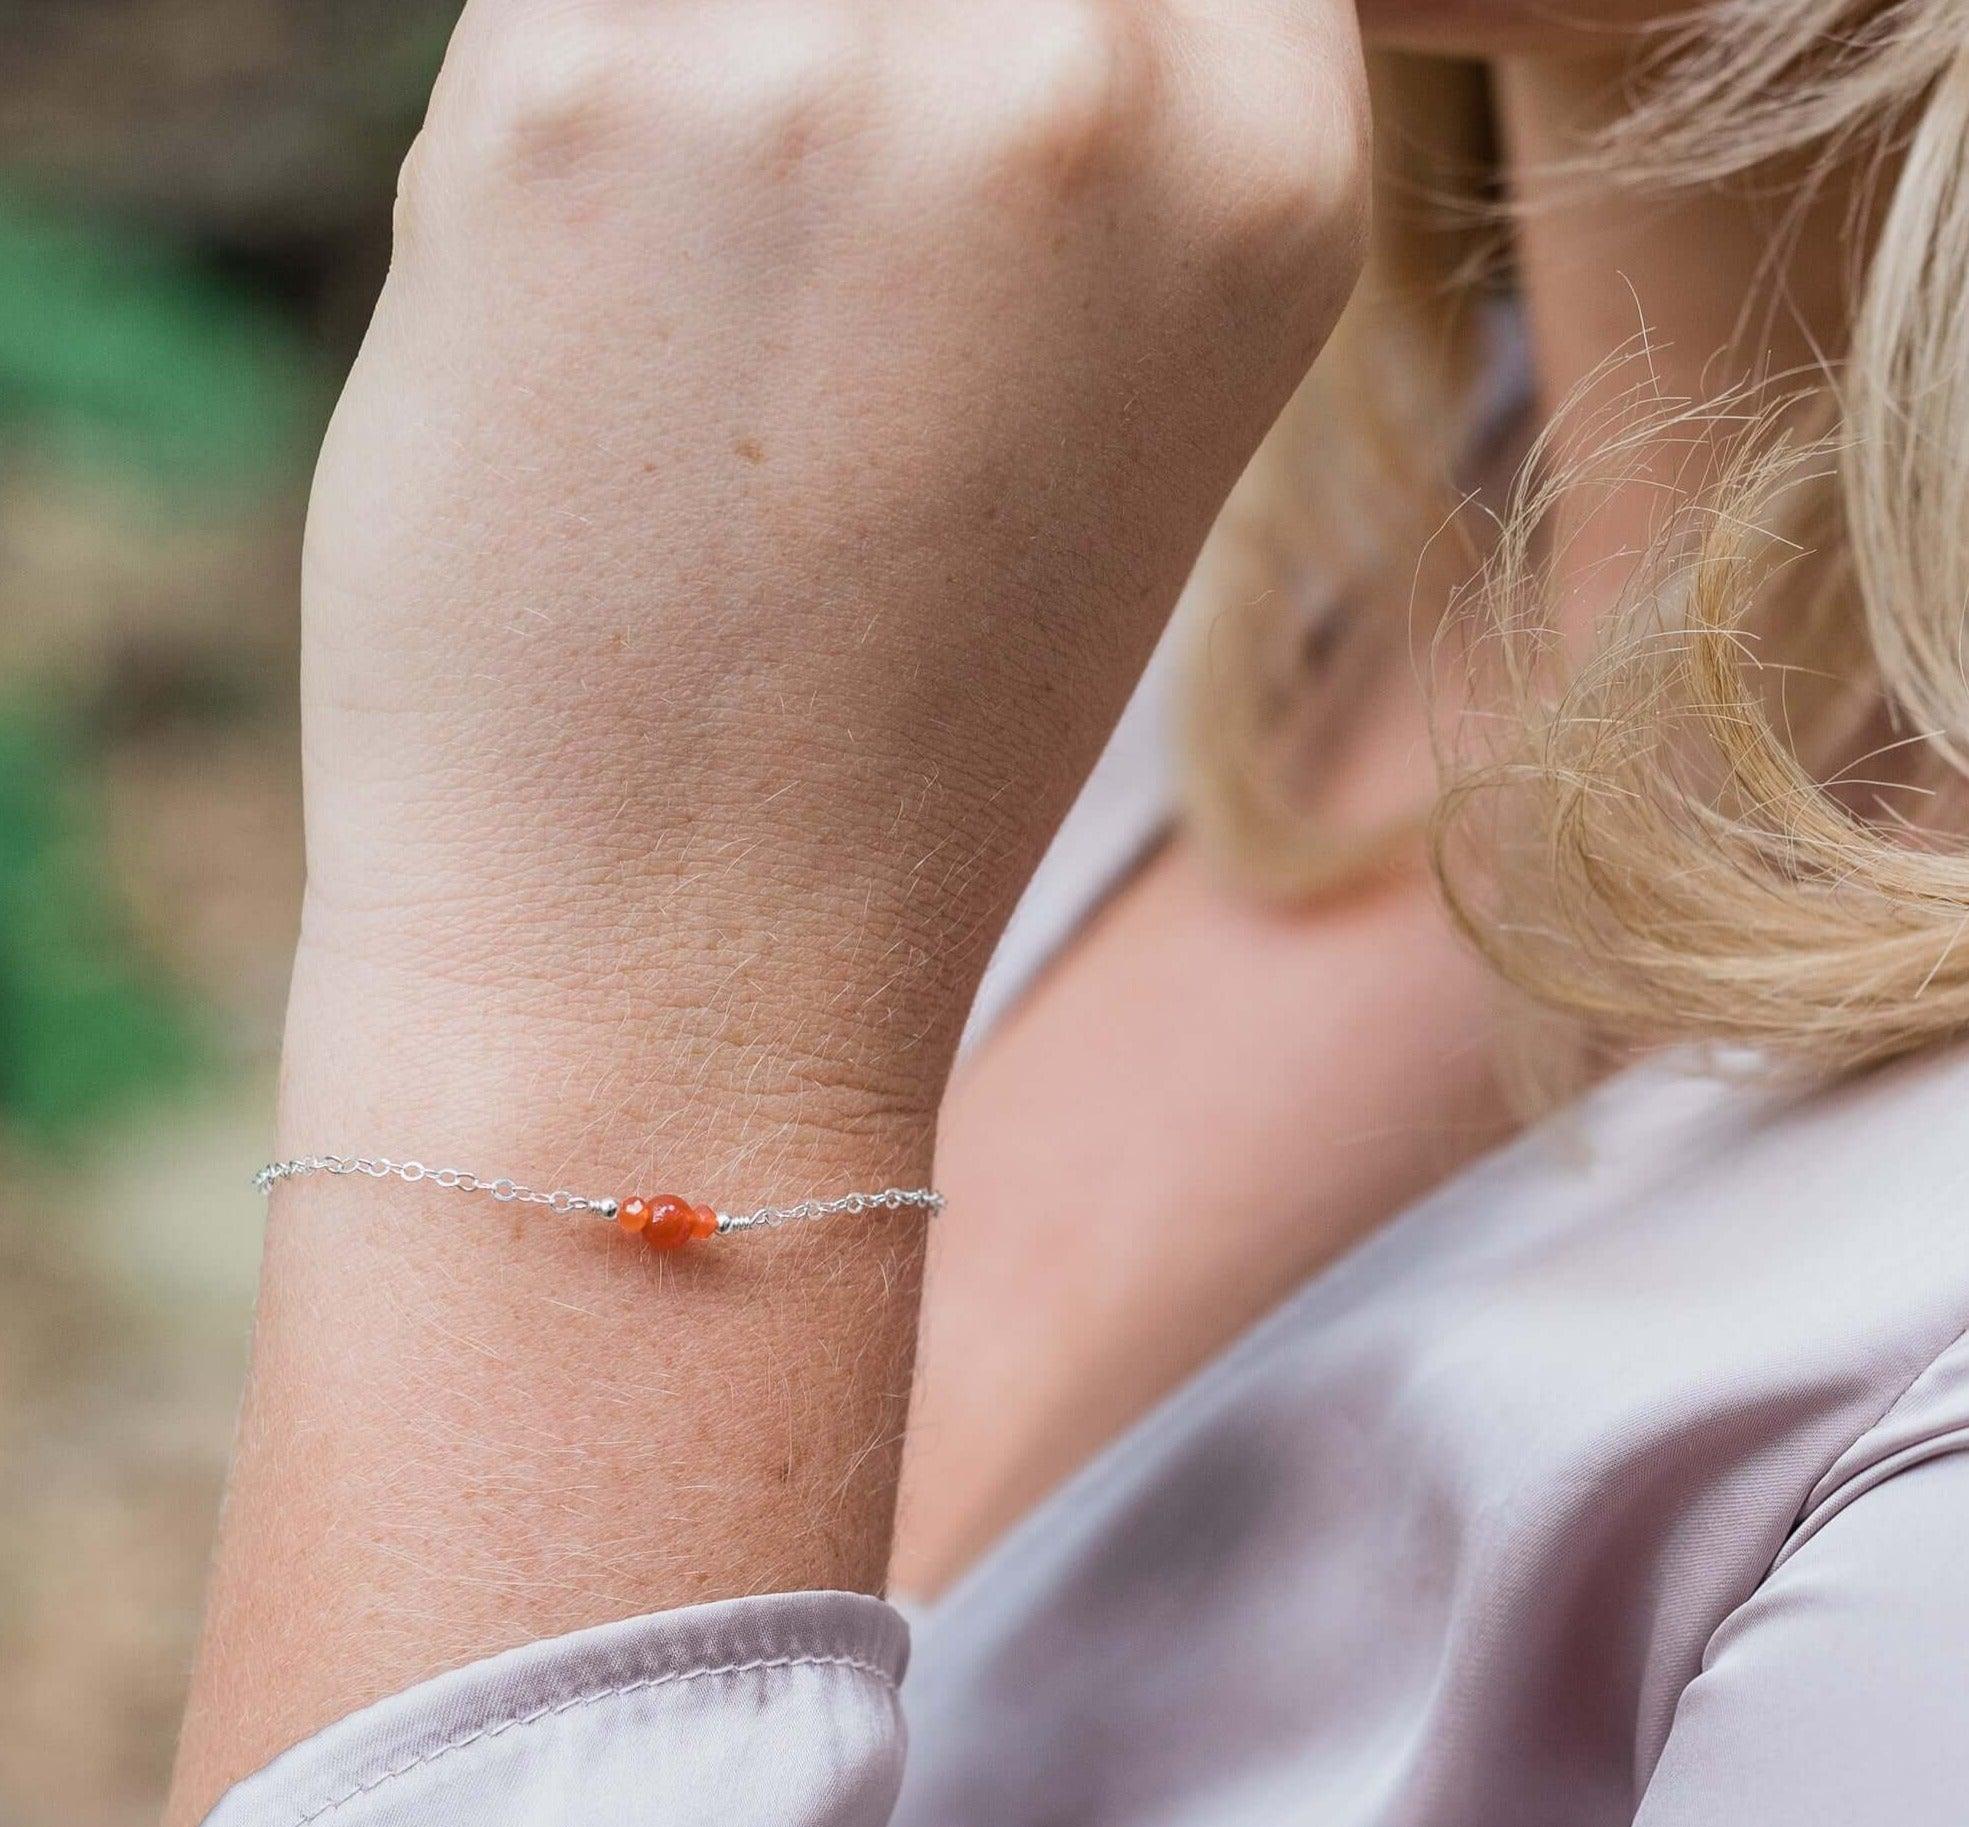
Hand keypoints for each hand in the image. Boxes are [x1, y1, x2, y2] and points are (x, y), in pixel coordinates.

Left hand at [168, 5, 1368, 1826]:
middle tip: (795, 212)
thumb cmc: (887, 726)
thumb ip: (1094, 126)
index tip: (957, 110)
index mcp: (1270, 172)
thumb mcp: (1113, 401)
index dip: (1028, 17)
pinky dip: (558, 85)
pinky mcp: (563, 94)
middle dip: (854, 37)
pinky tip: (587, 300)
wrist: (683, 962)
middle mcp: (1091, 77)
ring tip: (697, 264)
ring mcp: (828, 70)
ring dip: (702, 48)